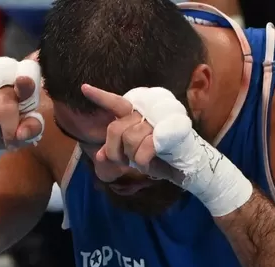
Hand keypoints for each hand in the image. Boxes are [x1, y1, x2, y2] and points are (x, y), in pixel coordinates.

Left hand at [82, 84, 252, 216]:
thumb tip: (100, 156)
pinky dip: (142, 163)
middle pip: (115, 129)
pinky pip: (141, 151)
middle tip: (125, 162)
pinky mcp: (168, 133)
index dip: (100, 97)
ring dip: (132, 158)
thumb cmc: (163, 161)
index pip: (118, 104)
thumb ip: (117, 153)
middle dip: (115, 151)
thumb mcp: (135, 157)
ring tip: (144, 162)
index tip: (83, 88)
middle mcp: (149, 112)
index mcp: (141, 114)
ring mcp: (160, 120)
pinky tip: (150, 165)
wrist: (190, 171)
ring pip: (128, 140)